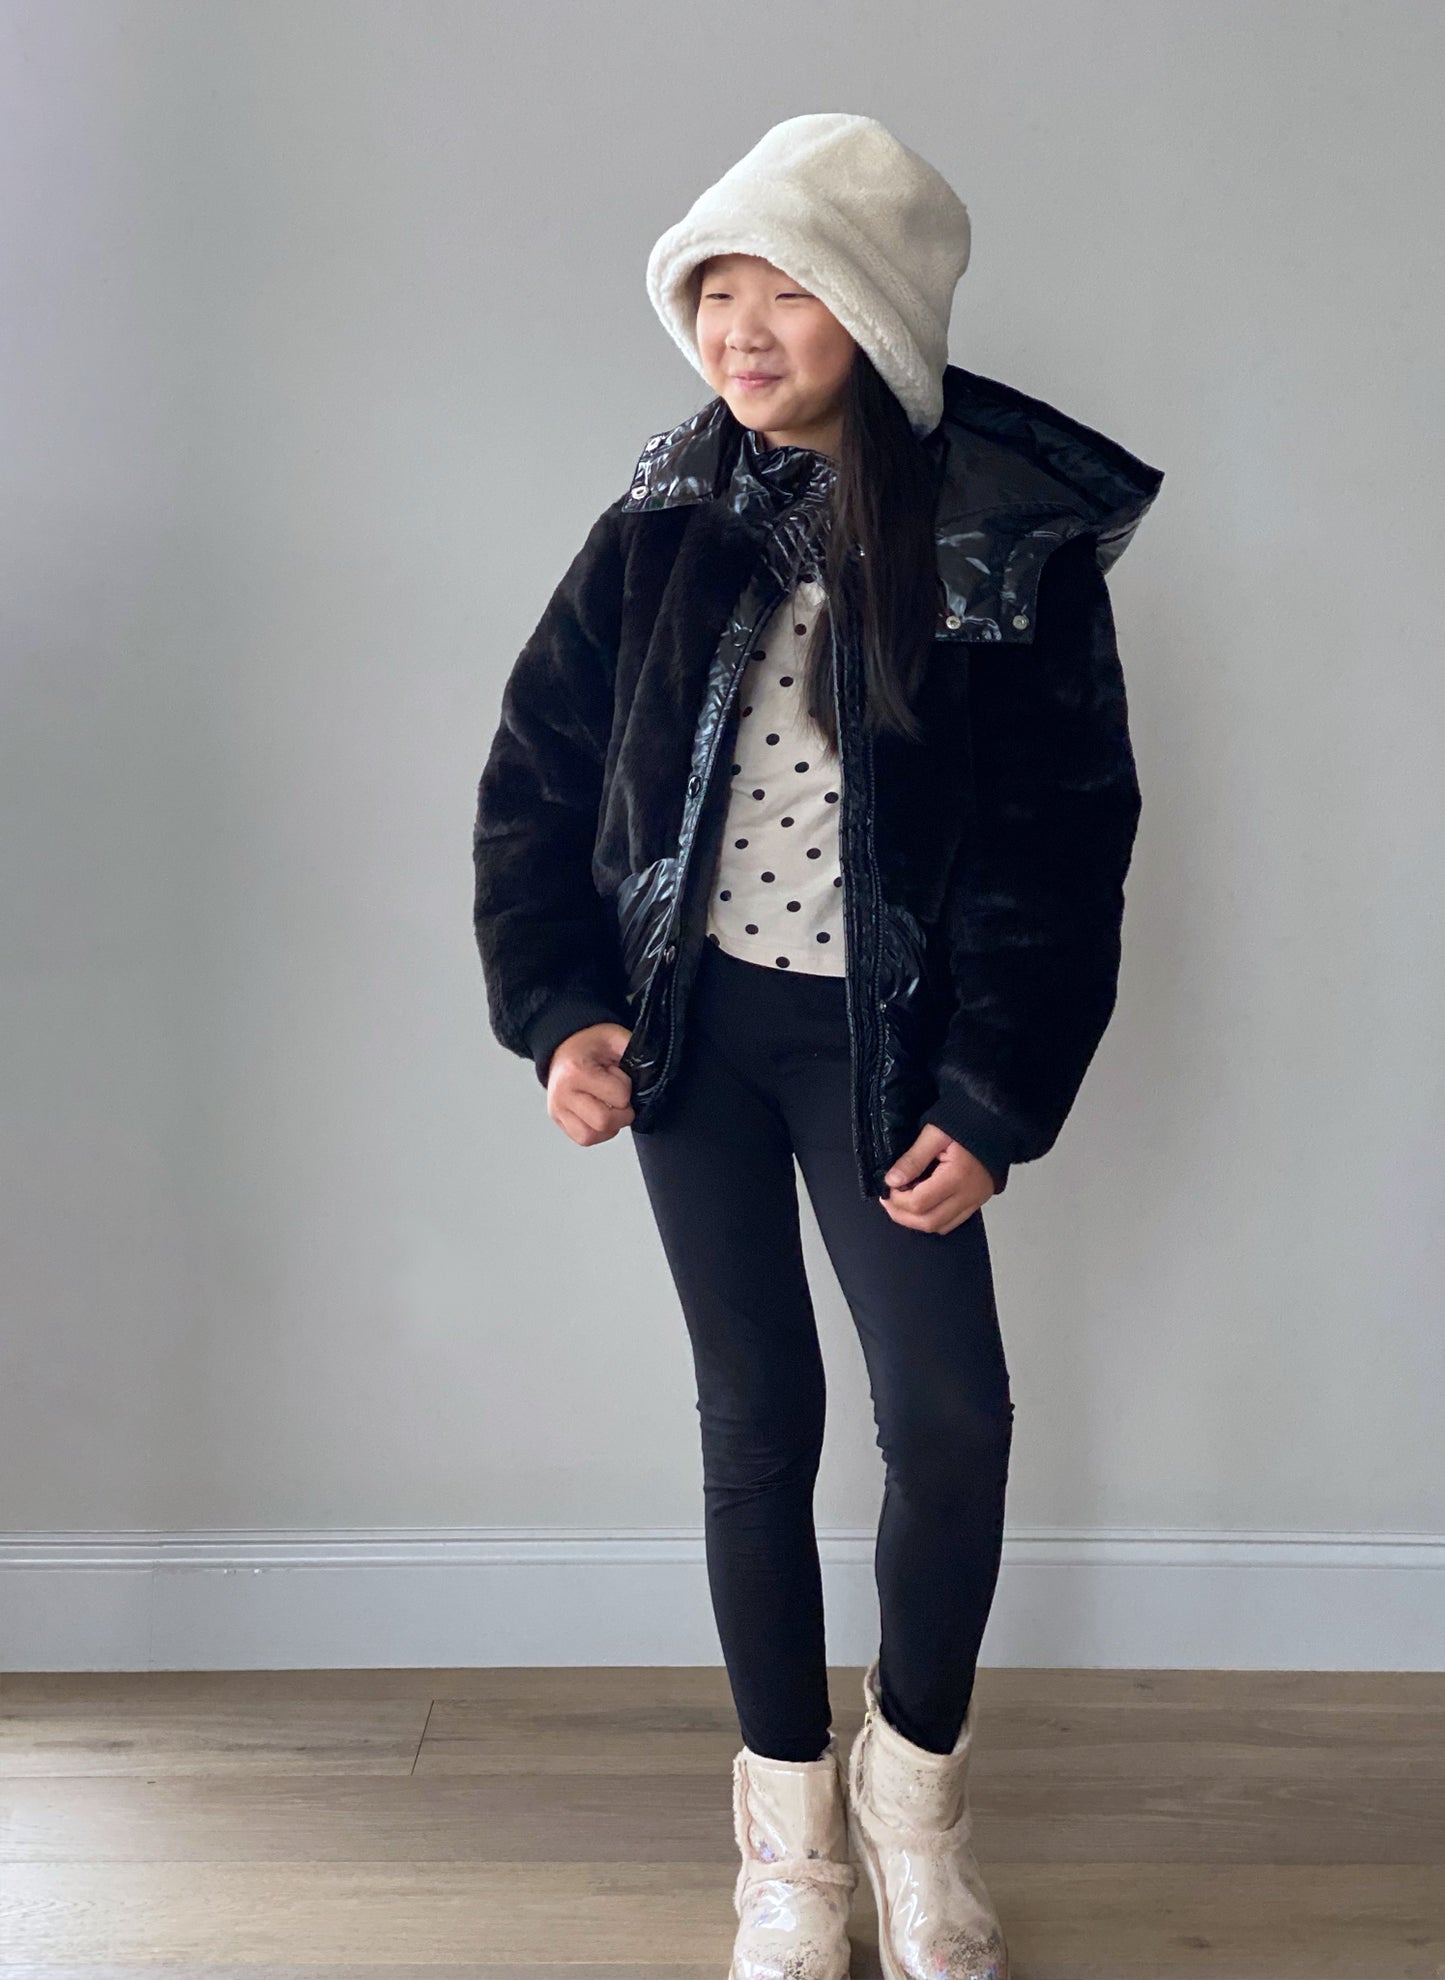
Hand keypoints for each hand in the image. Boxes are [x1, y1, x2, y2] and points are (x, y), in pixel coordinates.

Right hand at [545, 1023, 635, 1145]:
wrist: (564, 1047)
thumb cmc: (589, 1045)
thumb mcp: (615, 1037)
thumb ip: (635, 1051)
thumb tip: (652, 1071)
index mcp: (576, 1071)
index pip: (618, 1097)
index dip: (627, 1089)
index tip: (619, 1077)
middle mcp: (563, 1094)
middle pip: (603, 1122)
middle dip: (621, 1114)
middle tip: (620, 1099)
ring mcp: (558, 1109)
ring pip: (591, 1136)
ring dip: (609, 1126)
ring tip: (609, 1107)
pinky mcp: (558, 1120)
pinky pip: (583, 1139)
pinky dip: (598, 1132)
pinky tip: (600, 1115)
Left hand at [879, 1124, 994, 1233]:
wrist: (994, 1122)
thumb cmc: (966, 1123)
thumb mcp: (934, 1134)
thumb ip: (913, 1159)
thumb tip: (892, 1180)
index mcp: (957, 1176)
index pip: (919, 1203)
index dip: (897, 1200)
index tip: (888, 1186)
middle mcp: (968, 1195)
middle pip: (928, 1222)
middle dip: (902, 1215)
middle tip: (889, 1200)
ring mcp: (974, 1201)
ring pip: (939, 1227)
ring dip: (916, 1221)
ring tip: (902, 1203)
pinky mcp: (977, 1202)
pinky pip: (952, 1222)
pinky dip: (933, 1220)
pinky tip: (922, 1205)